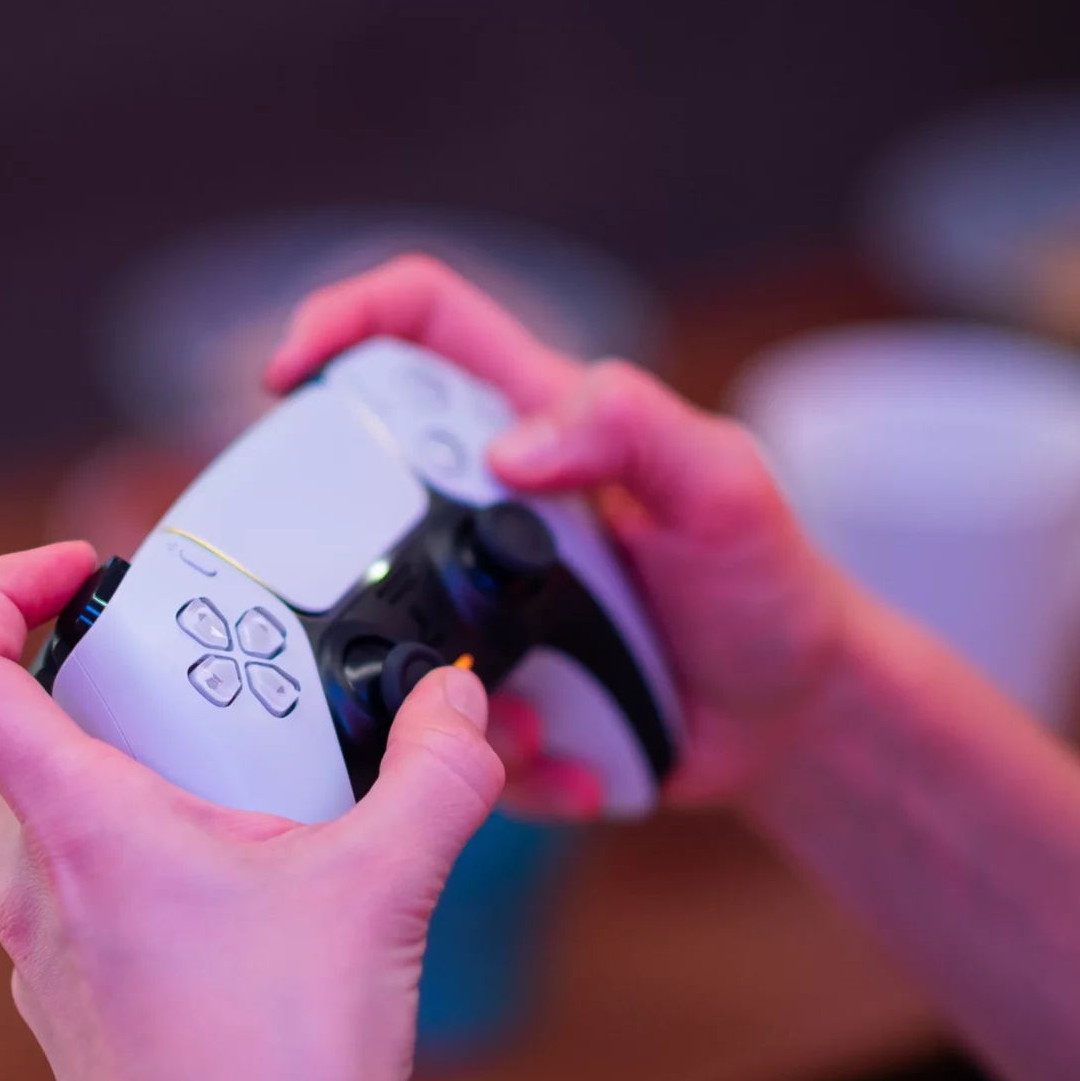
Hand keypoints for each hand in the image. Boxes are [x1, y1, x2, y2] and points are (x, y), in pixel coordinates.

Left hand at [0, 540, 492, 1080]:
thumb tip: (462, 712)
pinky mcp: (74, 1012)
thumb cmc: (282, 1071)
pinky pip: (79, 899)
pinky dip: (138, 860)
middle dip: (92, 680)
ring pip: (44, 820)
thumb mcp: (383, 888)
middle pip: (8, 733)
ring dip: (120, 774)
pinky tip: (242, 893)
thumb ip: (437, 776)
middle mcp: (34, 887)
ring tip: (233, 780)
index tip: (81, 569)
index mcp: (78, 826)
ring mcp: (43, 959)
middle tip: (190, 667)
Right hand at [265, 255, 860, 809]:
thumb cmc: (769, 584)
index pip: (421, 323)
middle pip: (360, 476)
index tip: (290, 372)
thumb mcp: (726, 484)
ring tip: (524, 714)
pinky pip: (443, 723)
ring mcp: (478, 595)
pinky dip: (500, 756)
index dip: (345, 318)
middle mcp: (487, 500)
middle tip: (362, 589)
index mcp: (535, 419)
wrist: (789, 719)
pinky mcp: (485, 683)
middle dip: (335, 533)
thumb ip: (634, 429)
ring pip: (385, 623)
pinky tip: (569, 762)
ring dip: (433, 682)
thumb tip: (513, 447)